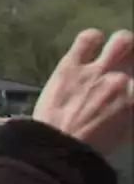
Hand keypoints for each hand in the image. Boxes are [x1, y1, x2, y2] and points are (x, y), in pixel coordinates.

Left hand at [32, 29, 133, 155]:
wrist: (58, 145)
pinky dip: (93, 37)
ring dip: (123, 42)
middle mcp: (122, 80)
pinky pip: (88, 38)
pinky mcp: (72, 63)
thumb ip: (131, 110)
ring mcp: (97, 69)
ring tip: (117, 48)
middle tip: (129, 61)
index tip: (131, 84)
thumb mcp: (125, 131)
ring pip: (122, 40)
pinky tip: (92, 43)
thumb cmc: (94, 146)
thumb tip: (131, 99)